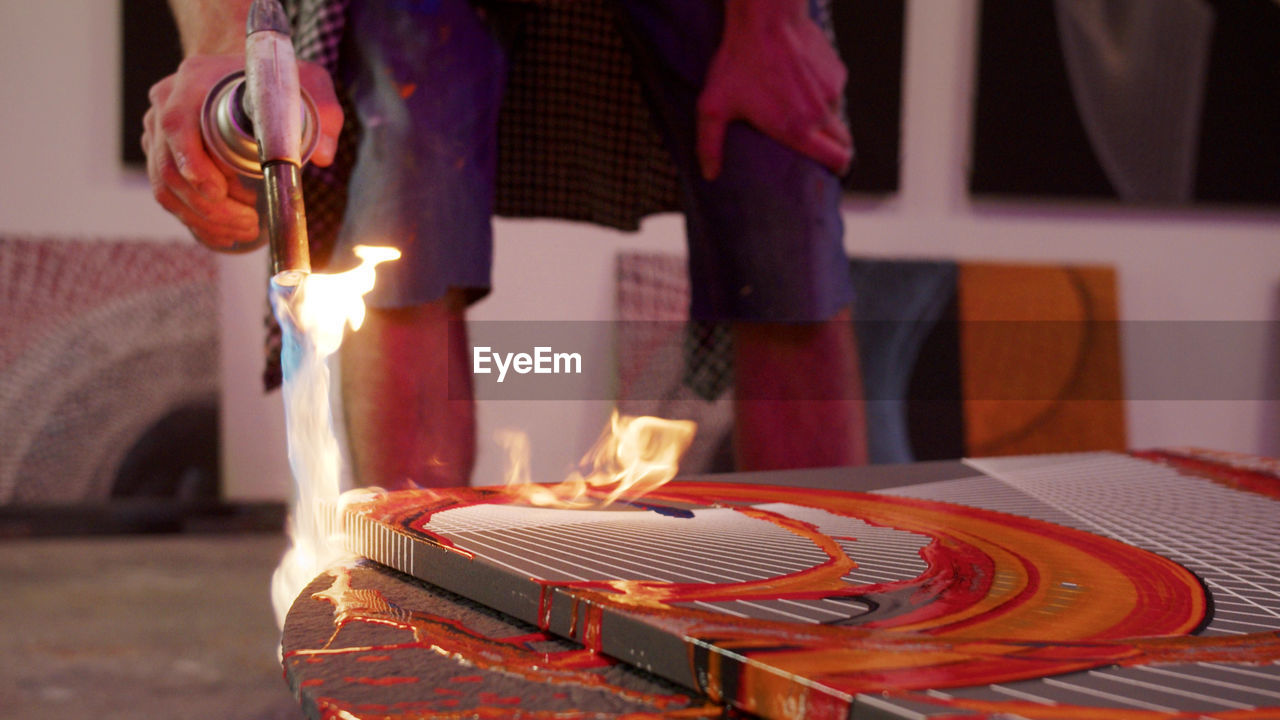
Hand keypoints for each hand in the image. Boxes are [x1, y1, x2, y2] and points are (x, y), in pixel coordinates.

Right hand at [141, 54, 343, 249]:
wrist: (246, 74)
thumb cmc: (275, 81)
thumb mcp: (306, 84)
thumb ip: (323, 112)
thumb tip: (324, 154)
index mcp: (193, 82)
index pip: (177, 126)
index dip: (193, 165)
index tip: (220, 192)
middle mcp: (167, 105)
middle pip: (169, 168)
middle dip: (210, 207)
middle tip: (250, 223)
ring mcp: (159, 132)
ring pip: (165, 189)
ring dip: (204, 219)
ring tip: (246, 229)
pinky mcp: (162, 155)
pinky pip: (169, 196)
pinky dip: (196, 220)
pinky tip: (226, 233)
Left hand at [696, 0, 851, 180]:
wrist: (765, 17)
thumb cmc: (739, 60)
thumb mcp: (713, 106)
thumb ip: (710, 145)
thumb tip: (710, 174)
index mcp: (798, 130)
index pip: (836, 160)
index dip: (838, 169)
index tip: (832, 172)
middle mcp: (820, 114)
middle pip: (842, 143)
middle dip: (834, 149)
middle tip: (815, 147)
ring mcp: (832, 90)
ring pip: (835, 115)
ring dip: (822, 117)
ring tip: (796, 107)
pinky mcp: (836, 70)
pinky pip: (832, 90)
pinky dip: (821, 92)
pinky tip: (799, 83)